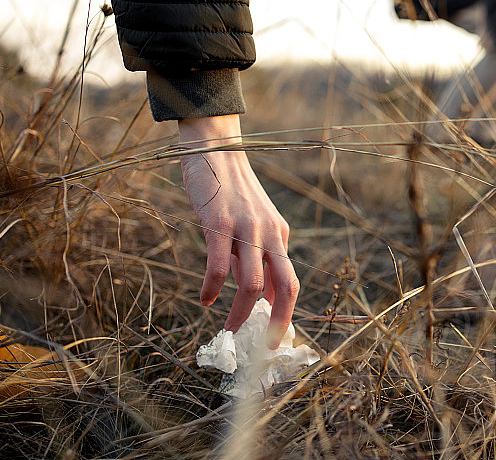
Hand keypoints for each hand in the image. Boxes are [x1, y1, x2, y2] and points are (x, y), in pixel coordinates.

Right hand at [177, 115, 298, 347]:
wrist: (214, 146)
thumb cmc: (229, 189)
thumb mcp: (250, 221)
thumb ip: (253, 254)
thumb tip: (254, 293)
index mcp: (279, 235)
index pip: (290, 283)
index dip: (285, 314)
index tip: (274, 338)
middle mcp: (270, 234)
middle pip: (285, 288)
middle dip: (278, 323)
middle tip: (264, 348)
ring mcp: (247, 229)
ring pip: (252, 284)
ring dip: (241, 315)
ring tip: (230, 332)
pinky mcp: (220, 224)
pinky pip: (220, 267)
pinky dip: (213, 290)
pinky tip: (206, 300)